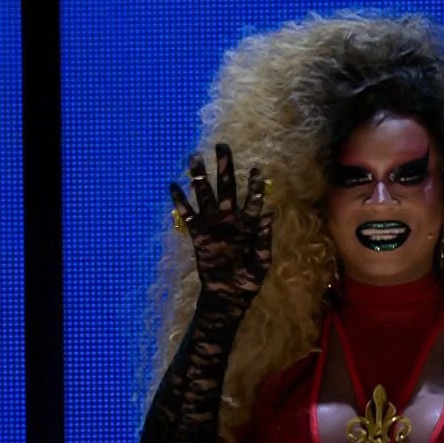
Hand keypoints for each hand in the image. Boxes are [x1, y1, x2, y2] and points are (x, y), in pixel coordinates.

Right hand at [169, 143, 271, 320]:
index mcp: (248, 224)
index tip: (256, 169)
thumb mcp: (263, 260)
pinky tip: (174, 186)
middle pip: (226, 188)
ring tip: (194, 159)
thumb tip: (270, 213)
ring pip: (205, 196)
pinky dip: (181, 202)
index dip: (254, 185)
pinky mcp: (198, 235)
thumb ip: (265, 237)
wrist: (228, 296)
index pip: (252, 199)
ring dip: (200, 178)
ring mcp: (213, 226)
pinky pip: (188, 216)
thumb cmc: (249, 279)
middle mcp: (229, 220)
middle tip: (222, 146)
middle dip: (224, 167)